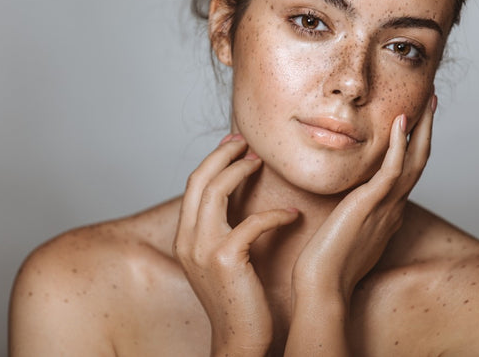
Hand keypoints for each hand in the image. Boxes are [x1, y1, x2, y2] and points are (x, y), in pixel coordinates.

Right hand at [173, 134, 297, 355]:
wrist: (238, 339)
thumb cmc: (238, 299)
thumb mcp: (221, 259)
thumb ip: (223, 230)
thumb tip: (238, 201)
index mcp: (185, 237)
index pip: (193, 185)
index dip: (213, 160)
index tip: (234, 145)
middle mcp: (187, 239)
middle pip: (199, 179)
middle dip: (222, 154)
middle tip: (245, 142)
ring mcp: (203, 249)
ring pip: (215, 190)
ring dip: (240, 171)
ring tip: (261, 163)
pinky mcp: (225, 259)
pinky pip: (251, 221)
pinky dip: (274, 214)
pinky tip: (292, 216)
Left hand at [293, 94, 435, 300]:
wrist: (322, 286)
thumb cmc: (328, 265)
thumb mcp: (348, 235)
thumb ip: (356, 219)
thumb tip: (352, 208)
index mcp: (387, 214)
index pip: (406, 174)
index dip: (414, 147)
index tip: (414, 125)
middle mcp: (393, 208)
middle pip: (418, 163)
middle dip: (426, 132)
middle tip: (432, 104)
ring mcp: (385, 206)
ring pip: (413, 162)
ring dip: (421, 130)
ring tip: (427, 103)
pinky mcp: (370, 205)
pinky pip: (391, 170)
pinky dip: (398, 145)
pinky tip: (400, 122)